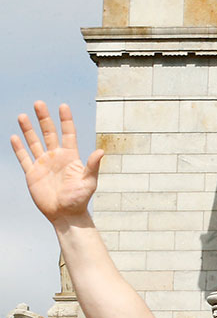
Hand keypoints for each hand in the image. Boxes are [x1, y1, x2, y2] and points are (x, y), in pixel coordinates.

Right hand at [11, 102, 104, 223]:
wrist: (66, 214)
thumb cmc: (80, 199)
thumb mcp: (89, 182)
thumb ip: (92, 166)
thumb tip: (101, 151)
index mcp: (71, 157)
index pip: (68, 134)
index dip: (66, 120)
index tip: (63, 106)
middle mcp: (56, 157)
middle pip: (49, 133)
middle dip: (44, 118)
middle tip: (38, 103)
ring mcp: (43, 164)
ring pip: (34, 142)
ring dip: (28, 129)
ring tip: (22, 115)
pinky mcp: (32, 174)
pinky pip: (24, 157)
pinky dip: (18, 148)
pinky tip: (14, 136)